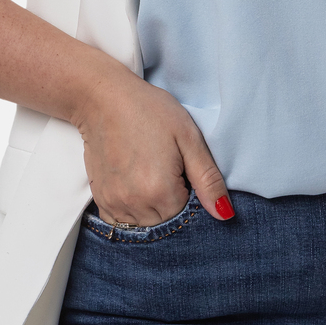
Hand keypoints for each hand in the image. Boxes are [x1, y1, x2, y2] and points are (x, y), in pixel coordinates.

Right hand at [70, 55, 232, 226]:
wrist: (103, 99)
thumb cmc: (149, 111)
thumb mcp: (189, 138)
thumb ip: (208, 180)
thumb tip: (224, 214)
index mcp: (161, 191)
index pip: (188, 218)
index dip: (193, 198)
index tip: (185, 173)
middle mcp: (135, 204)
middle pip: (166, 224)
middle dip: (174, 206)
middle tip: (170, 171)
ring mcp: (114, 203)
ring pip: (144, 225)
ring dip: (153, 210)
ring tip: (152, 175)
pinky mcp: (101, 198)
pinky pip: (122, 221)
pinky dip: (133, 211)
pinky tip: (136, 185)